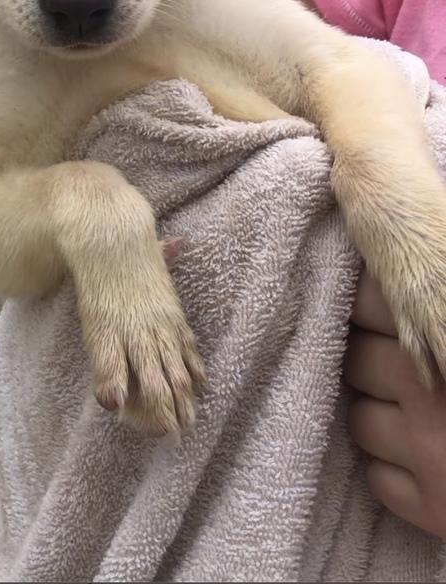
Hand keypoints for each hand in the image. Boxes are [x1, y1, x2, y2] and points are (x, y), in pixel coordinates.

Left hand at [345, 269, 445, 537]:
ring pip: (360, 419)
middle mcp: (430, 393)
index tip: (387, 304)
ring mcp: (428, 454)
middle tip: (401, 357)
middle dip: (372, 356)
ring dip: (379, 414)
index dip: (374, 302)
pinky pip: (379, 480)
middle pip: (357, 358)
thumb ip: (440, 305)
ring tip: (413, 410)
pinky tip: (422, 459)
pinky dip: (393, 470)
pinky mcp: (432, 509)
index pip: (371, 301)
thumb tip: (415, 285)